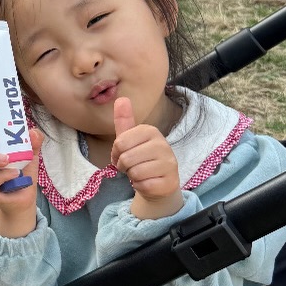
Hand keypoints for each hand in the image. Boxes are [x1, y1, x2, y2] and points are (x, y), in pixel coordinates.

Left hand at [111, 98, 182, 219]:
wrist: (159, 183)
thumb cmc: (141, 159)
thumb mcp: (130, 139)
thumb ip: (124, 121)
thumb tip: (121, 98)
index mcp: (151, 131)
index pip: (120, 142)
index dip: (116, 152)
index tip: (122, 154)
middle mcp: (163, 144)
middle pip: (126, 158)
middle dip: (123, 166)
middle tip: (131, 166)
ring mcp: (169, 163)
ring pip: (135, 172)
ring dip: (132, 176)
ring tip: (140, 173)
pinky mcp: (170, 181)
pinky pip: (143, 185)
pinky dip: (140, 186)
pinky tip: (147, 182)